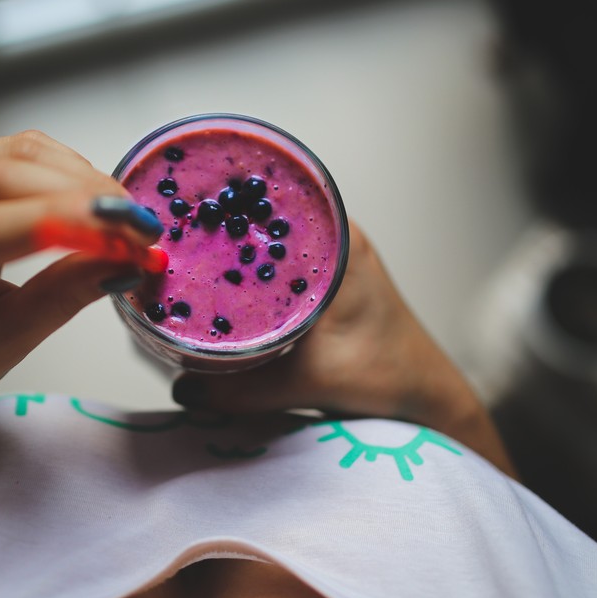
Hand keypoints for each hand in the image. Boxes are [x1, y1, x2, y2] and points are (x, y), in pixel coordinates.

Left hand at [0, 131, 160, 414]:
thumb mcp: (8, 342)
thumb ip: (64, 295)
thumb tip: (127, 260)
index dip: (61, 223)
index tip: (125, 236)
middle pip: (0, 178)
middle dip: (82, 196)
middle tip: (140, 228)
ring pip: (14, 154)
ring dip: (81, 177)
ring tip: (125, 217)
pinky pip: (14, 150)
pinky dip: (66, 168)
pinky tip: (95, 199)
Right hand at [171, 222, 514, 474]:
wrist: (424, 396)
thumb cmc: (384, 377)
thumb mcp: (307, 381)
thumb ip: (242, 390)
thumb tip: (181, 390)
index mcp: (338, 239)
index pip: (272, 201)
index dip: (225, 203)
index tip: (184, 211)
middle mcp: (335, 233)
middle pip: (264, 217)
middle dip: (219, 226)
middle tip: (172, 240)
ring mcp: (331, 252)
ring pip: (268, 239)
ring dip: (232, 249)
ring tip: (184, 257)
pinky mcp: (325, 276)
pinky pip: (277, 261)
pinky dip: (249, 271)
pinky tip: (218, 286)